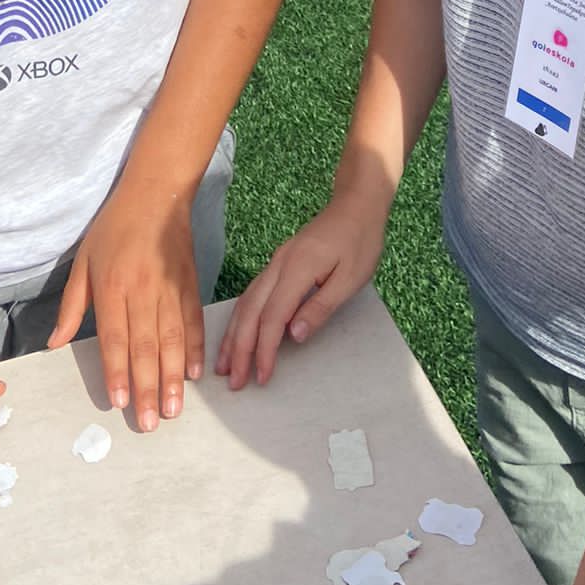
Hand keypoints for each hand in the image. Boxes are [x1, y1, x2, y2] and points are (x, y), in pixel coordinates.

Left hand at [48, 183, 203, 432]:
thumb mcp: (83, 262)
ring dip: (174, 377)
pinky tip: (195, 374)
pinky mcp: (190, 284)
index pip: (115, 338)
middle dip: (148, 387)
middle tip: (151, 422)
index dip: (117, 372)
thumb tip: (53, 344)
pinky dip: (196, 349)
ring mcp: (170, 288)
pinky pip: (194, 322)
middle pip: (146, 346)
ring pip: (173, 340)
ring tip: (175, 408)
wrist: (157, 194)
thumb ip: (72, 306)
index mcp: (112, 286)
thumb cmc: (113, 228)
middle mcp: (143, 291)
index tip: (119, 403)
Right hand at [215, 192, 386, 389]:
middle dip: (239, 348)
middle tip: (233, 381)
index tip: (261, 377)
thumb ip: (320, 307)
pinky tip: (237, 332)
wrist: (357, 204)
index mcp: (297, 268)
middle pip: (250, 311)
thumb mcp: (351, 278)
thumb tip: (293, 337)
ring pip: (246, 301)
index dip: (264, 350)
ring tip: (224, 364)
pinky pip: (253, 293)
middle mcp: (279, 264)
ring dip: (233, 334)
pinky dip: (242, 317)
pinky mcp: (279, 263)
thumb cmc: (360, 241)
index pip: (272, 317)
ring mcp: (276, 262)